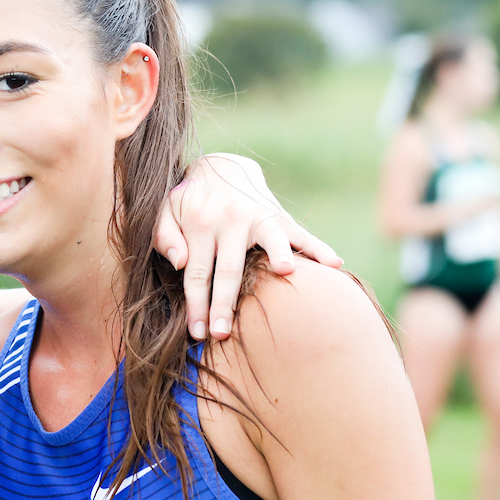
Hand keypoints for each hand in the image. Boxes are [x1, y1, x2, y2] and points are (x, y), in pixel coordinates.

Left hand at [154, 153, 341, 339]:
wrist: (222, 166)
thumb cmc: (189, 202)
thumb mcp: (166, 212)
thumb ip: (164, 237)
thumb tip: (179, 263)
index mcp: (199, 224)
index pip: (195, 273)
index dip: (196, 305)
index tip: (197, 333)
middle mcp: (230, 220)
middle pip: (227, 268)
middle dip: (224, 303)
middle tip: (222, 333)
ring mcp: (258, 216)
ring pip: (270, 241)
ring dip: (279, 255)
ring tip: (286, 273)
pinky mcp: (279, 216)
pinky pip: (301, 233)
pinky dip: (319, 248)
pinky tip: (334, 263)